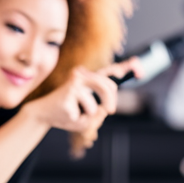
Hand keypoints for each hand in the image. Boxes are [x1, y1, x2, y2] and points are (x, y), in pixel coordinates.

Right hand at [24, 56, 142, 132]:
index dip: (125, 68)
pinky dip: (83, 116)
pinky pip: (89, 108)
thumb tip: (107, 108)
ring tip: (81, 115)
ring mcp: (77, 80)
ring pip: (100, 96)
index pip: (108, 71)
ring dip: (93, 111)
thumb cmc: (67, 115)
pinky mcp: (71, 89)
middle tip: (109, 110)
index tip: (138, 66)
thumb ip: (101, 110)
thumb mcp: (89, 115)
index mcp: (89, 80)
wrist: (44, 116)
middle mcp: (83, 76)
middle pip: (109, 85)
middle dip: (111, 102)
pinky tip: (70, 113)